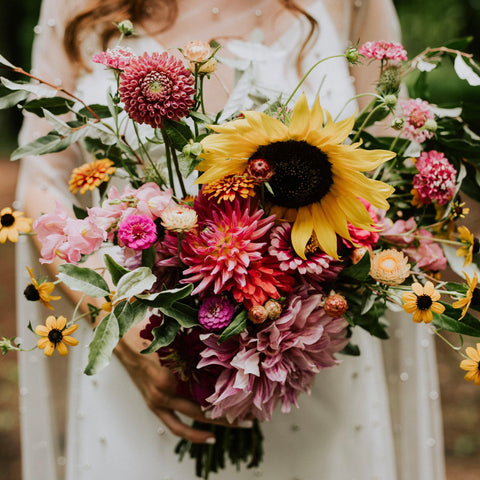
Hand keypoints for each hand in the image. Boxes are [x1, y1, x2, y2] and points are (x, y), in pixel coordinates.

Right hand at [114, 322, 250, 443]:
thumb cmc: (149, 333)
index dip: (228, 395)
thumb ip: (197, 344)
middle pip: (202, 409)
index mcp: (170, 374)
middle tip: (249, 417)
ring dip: (214, 426)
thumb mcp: (176, 336)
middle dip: (227, 414)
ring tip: (237, 426)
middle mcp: (164, 391)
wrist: (121, 340)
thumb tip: (227, 343)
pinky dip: (192, 434)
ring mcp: (157, 401)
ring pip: (191, 421)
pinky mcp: (153, 405)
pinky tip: (209, 437)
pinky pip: (174, 426)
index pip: (206, 390)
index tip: (249, 396)